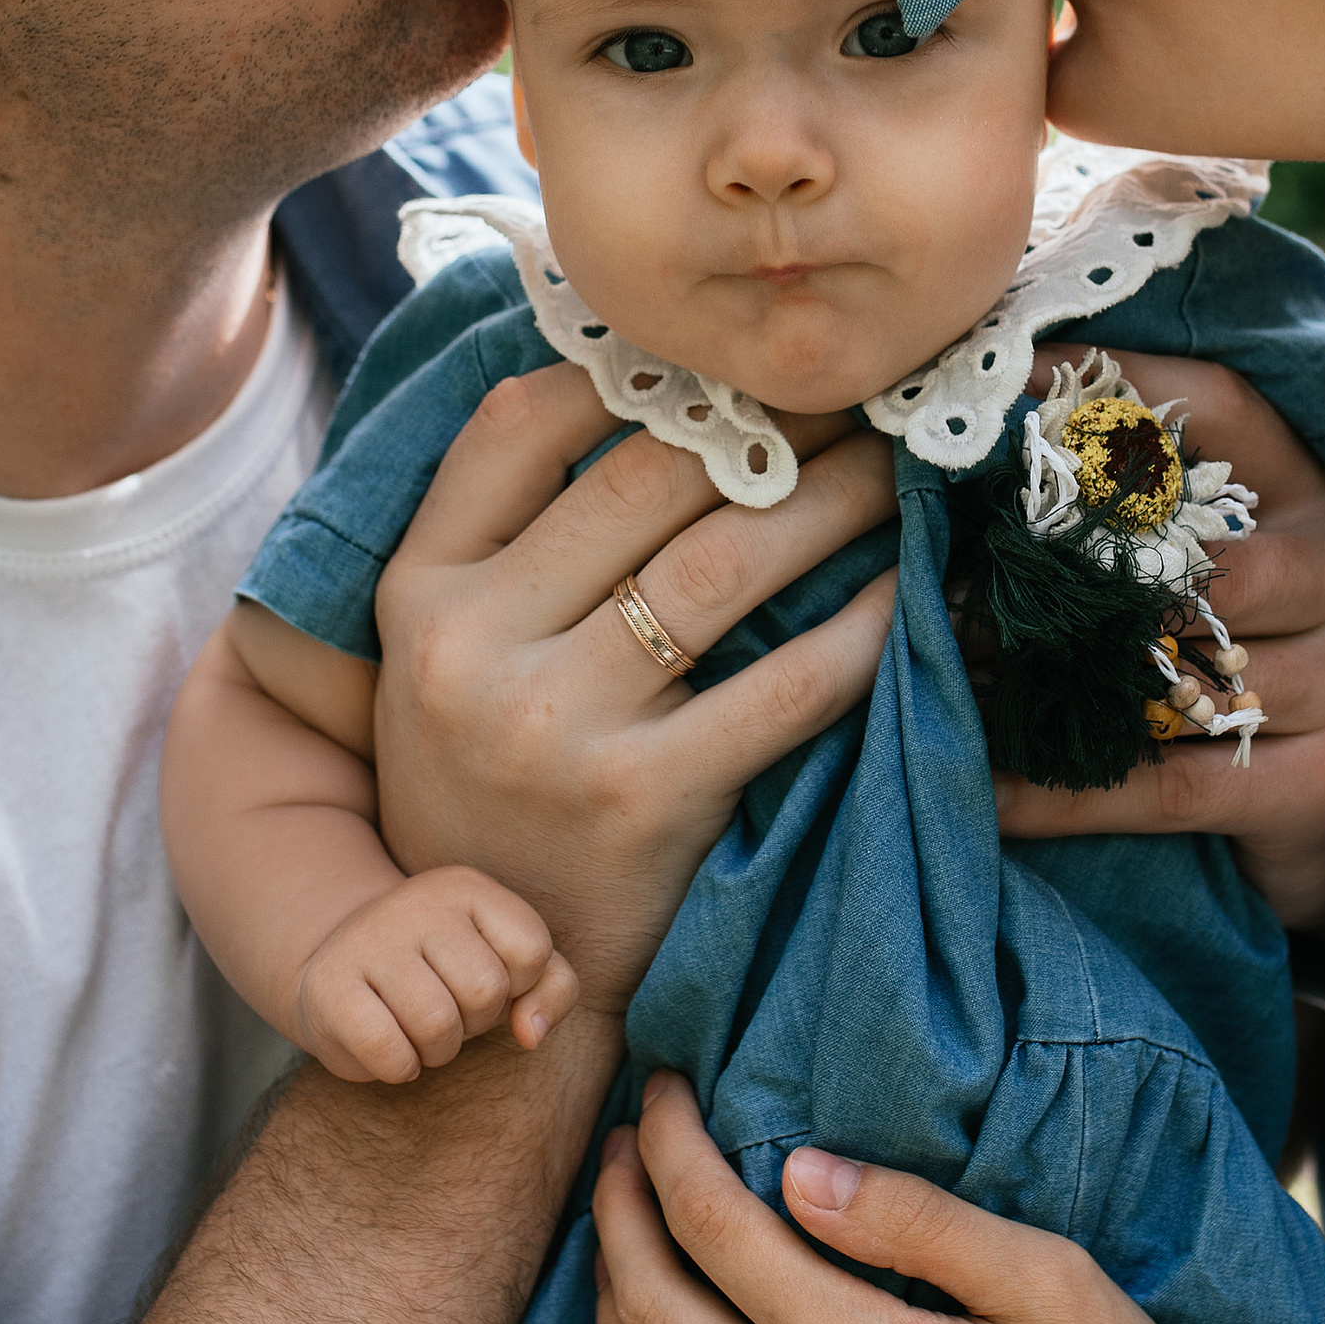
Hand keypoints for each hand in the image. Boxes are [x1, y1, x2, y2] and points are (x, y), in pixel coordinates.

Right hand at [293, 867, 579, 1084]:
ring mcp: (367, 940)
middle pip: (486, 992)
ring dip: (437, 1050)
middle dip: (474, 1021)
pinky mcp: (328, 987)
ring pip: (438, 1026)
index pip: (532, 950)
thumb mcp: (509, 967)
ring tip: (417, 1028)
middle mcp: (416, 902)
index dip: (517, 986)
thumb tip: (530, 1034)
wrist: (341, 969)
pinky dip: (399, 1067)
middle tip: (445, 1007)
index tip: (484, 978)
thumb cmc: (443, 972)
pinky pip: (389, 1052)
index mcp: (467, 888)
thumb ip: (553, 988)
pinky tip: (389, 1047)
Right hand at [370, 367, 898, 1011]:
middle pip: (645, 476)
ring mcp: (555, 726)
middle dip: (767, 421)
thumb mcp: (444, 652)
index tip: (723, 357)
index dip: (632, 370)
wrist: (496, 966)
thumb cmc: (491, 782)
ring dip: (832, 500)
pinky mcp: (644, 801)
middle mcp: (469, 648)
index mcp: (419, 592)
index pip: (518, 426)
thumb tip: (630, 378)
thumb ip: (507, 533)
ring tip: (891, 471)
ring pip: (722, 563)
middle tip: (851, 395)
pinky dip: (862, 629)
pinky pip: (786, 687)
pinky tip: (905, 593)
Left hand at [591, 1076, 1324, 1323]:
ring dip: (608, 1320)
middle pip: (651, 1313)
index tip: (659, 1094)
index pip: (714, 1227)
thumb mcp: (1056, 1288)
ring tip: (622, 1253)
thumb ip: (917, 1223)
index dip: (669, 1147)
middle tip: (619, 1155)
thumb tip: (797, 1168)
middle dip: (617, 1214)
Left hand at [991, 349, 1324, 932]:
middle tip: (948, 578)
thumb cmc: (1234, 648)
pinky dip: (1068, 792)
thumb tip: (998, 409)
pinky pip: (1172, 784)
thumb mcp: (1214, 552)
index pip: (1221, 407)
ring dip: (1051, 685)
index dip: (1120, 383)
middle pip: (1191, 555)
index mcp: (1314, 491)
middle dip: (1061, 572)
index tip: (1010, 377)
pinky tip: (988, 793)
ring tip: (952, 681)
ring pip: (1177, 673)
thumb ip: (1139, 495)